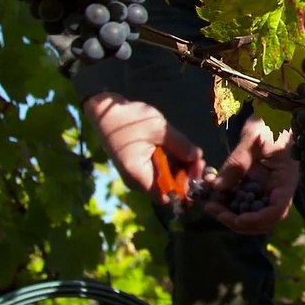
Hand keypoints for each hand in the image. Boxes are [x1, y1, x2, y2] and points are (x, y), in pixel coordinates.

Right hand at [83, 91, 203, 204]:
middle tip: (199, 159)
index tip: (196, 169)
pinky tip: (182, 151)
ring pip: (165, 178)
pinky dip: (172, 162)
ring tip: (194, 154)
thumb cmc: (130, 120)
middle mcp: (138, 180)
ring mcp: (138, 172)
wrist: (105, 110)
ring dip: (181, 168)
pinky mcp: (140, 164)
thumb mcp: (159, 130)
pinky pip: (159, 169)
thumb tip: (198, 158)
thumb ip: (180, 145)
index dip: (185, 186)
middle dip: (186, 175)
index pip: (167, 195)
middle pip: (168, 187)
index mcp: (139, 175)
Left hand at [203, 116, 297, 233]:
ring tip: (209, 203)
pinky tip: (211, 191)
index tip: (235, 219)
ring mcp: (265, 190)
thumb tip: (217, 188)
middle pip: (261, 220)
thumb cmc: (271, 122)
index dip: (256, 220)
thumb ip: (237, 163)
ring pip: (249, 213)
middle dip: (237, 220)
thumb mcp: (254, 138)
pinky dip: (226, 200)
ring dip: (229, 213)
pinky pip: (240, 200)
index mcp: (285, 181)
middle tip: (212, 209)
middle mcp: (277, 191)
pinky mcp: (254, 185)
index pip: (276, 211)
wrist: (272, 112)